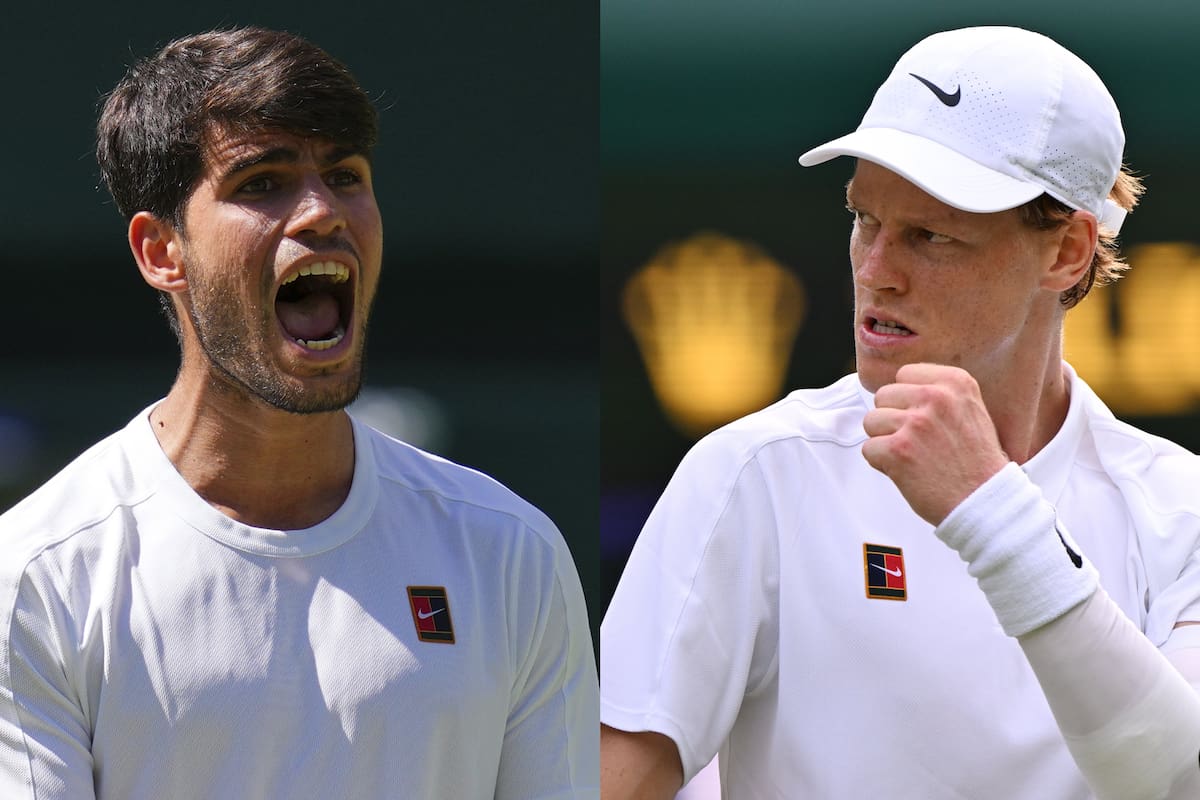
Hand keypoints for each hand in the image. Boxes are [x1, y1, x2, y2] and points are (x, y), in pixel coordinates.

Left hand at [862, 363, 1010, 525]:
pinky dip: (882, 464)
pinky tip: (907, 471)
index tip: (922, 418)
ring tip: (913, 457)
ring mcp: (915, 423)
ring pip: (871, 421)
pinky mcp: (897, 450)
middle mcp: (935, 397)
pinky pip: (868, 449)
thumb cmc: (977, 463)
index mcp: (955, 382)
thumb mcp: (971, 411)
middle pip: (884, 396)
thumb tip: (900, 390)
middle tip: (917, 442)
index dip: (906, 400)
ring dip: (885, 441)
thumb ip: (938, 394)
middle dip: (892, 419)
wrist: (985, 501)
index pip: (904, 375)